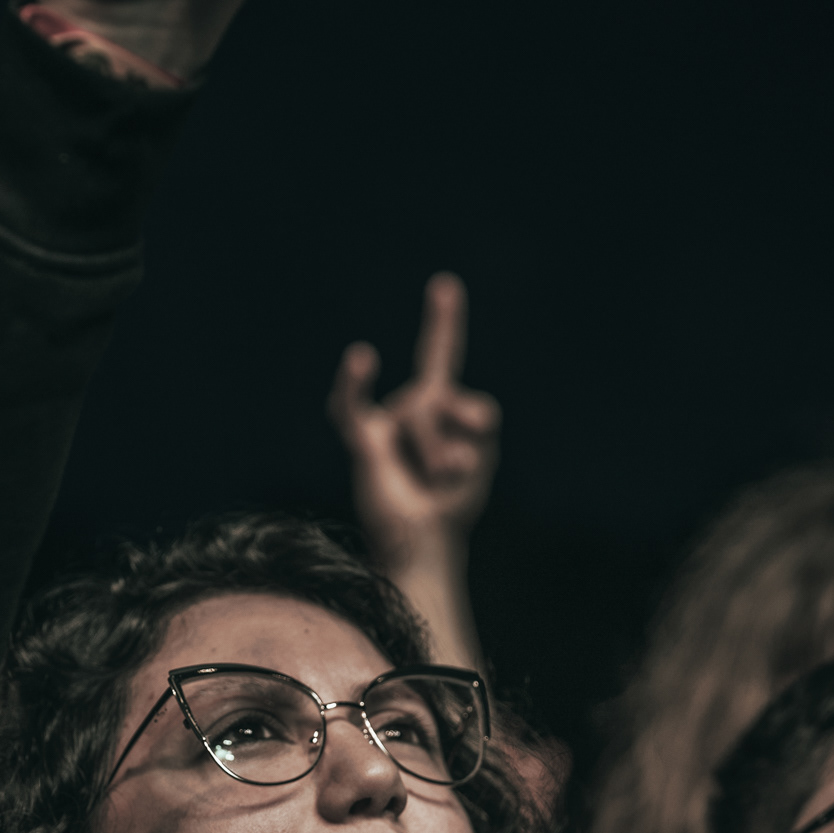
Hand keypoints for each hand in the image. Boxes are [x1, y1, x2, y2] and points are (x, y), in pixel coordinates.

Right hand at [331, 274, 500, 574]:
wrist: (420, 547)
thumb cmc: (449, 507)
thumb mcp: (480, 459)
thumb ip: (475, 420)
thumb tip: (435, 397)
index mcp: (436, 408)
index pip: (441, 357)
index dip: (441, 322)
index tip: (444, 286)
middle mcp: (405, 407)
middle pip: (445, 395)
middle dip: (458, 438)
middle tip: (449, 478)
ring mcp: (383, 422)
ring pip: (424, 411)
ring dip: (438, 453)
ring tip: (428, 482)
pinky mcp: (362, 440)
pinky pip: (353, 404)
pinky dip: (355, 380)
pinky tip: (363, 356)